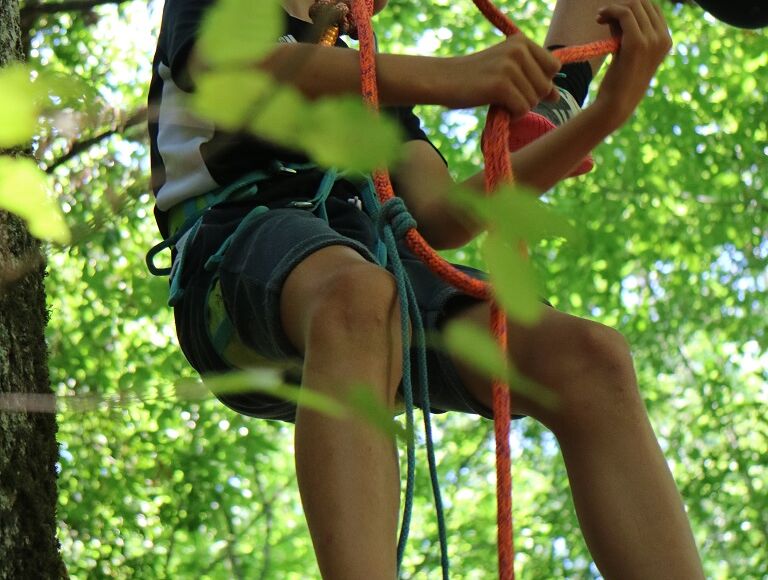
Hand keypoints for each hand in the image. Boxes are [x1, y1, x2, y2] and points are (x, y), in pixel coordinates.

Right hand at [443, 35, 561, 118]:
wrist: (441, 80)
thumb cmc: (473, 79)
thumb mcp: (506, 71)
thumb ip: (532, 79)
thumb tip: (557, 97)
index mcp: (521, 41)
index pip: (554, 68)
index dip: (541, 82)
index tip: (520, 86)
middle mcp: (518, 49)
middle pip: (545, 86)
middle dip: (529, 97)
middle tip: (505, 95)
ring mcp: (510, 66)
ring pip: (534, 100)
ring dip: (518, 107)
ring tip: (498, 100)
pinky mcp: (501, 84)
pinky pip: (522, 109)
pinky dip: (512, 115)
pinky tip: (498, 109)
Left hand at [593, 0, 671, 126]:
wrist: (617, 104)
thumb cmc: (619, 79)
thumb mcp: (628, 50)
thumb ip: (627, 29)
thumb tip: (617, 8)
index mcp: (665, 40)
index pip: (652, 8)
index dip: (631, 6)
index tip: (612, 15)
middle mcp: (663, 38)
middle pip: (644, 4)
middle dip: (621, 5)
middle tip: (602, 16)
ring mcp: (653, 40)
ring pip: (634, 5)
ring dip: (613, 8)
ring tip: (600, 18)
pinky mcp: (637, 43)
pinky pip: (625, 13)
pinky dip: (610, 10)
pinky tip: (600, 17)